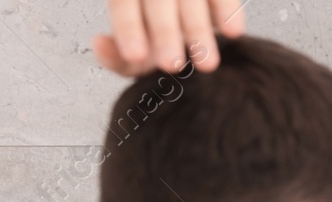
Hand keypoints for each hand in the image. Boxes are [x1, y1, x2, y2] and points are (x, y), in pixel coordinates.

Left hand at [93, 0, 247, 75]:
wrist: (184, 14)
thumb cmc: (155, 34)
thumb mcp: (135, 47)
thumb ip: (118, 55)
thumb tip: (100, 45)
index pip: (123, 5)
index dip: (129, 29)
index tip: (136, 56)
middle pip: (158, 2)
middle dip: (165, 34)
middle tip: (171, 65)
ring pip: (191, 0)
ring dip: (199, 31)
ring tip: (207, 64)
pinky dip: (228, 11)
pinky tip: (232, 33)